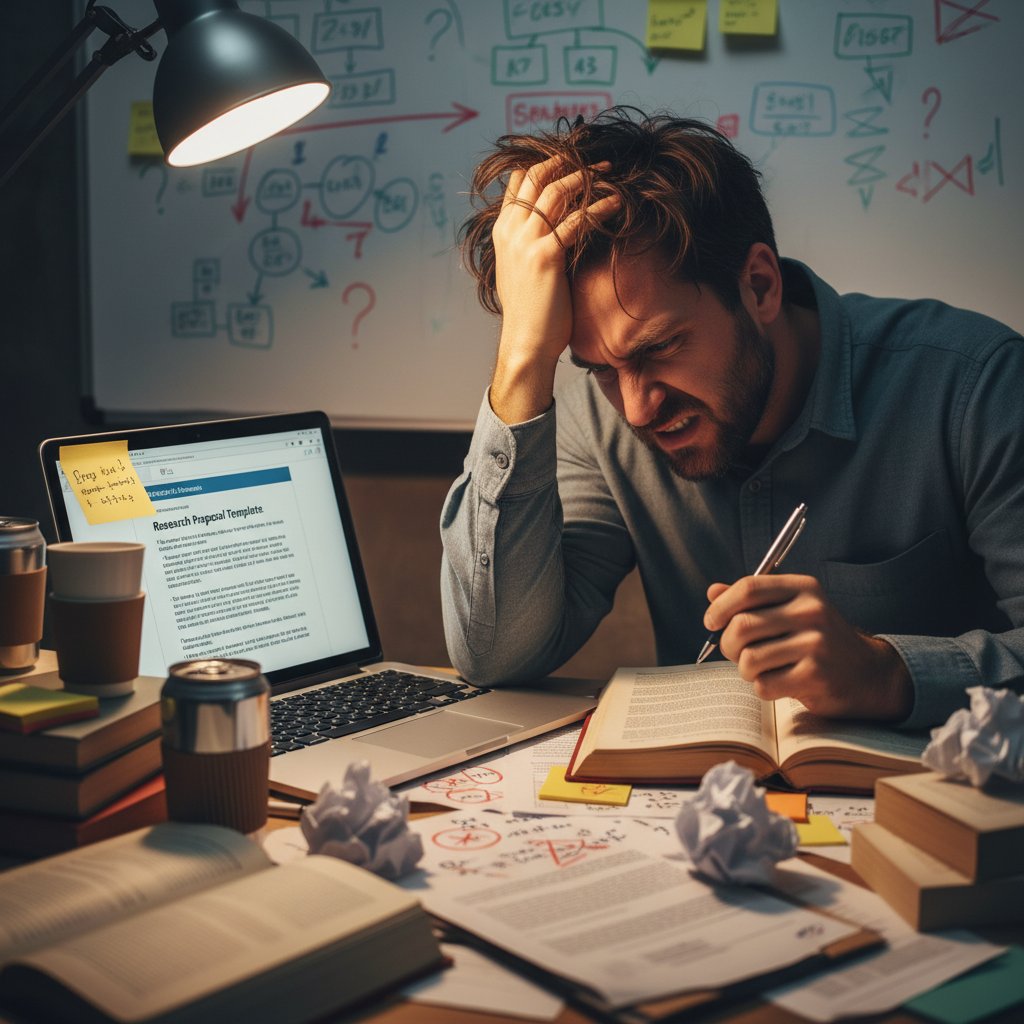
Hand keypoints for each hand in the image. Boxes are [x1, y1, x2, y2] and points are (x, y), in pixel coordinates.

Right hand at [489, 157, 617, 423]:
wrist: (526, 341)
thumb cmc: (529, 312)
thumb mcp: (518, 270)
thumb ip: (525, 244)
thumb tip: (547, 230)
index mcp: (502, 232)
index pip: (518, 182)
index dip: (544, 165)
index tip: (569, 159)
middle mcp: (511, 231)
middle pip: (537, 177)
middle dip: (566, 162)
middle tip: (594, 160)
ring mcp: (526, 241)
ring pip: (557, 192)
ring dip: (586, 177)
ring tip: (609, 173)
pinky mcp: (547, 255)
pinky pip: (577, 220)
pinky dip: (600, 206)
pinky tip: (617, 202)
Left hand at [704, 574, 912, 719]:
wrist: (867, 674)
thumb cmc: (818, 640)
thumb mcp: (791, 610)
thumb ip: (753, 600)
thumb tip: (712, 591)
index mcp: (803, 588)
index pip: (748, 588)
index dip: (720, 607)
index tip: (711, 622)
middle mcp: (812, 611)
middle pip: (741, 625)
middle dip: (729, 645)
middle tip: (736, 653)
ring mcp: (816, 643)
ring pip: (749, 659)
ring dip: (746, 670)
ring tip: (762, 669)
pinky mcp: (816, 675)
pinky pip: (764, 684)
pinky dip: (764, 688)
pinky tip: (781, 683)